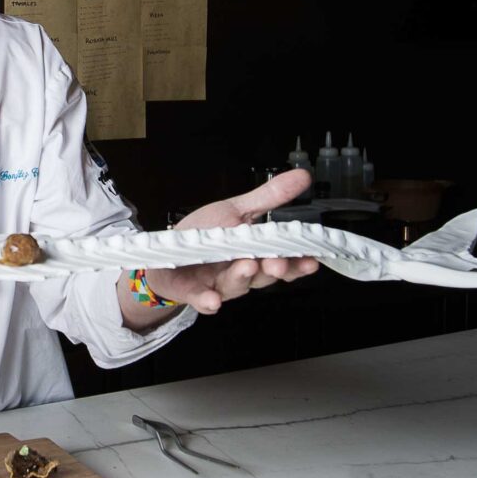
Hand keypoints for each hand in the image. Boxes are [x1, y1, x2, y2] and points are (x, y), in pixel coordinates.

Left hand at [144, 170, 318, 314]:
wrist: (165, 250)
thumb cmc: (203, 233)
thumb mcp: (236, 210)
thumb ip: (269, 198)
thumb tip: (303, 177)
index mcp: (255, 254)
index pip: (283, 261)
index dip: (298, 263)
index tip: (312, 260)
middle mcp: (241, 273)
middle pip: (263, 277)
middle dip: (272, 270)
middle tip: (277, 264)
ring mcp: (218, 284)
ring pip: (235, 286)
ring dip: (242, 278)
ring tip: (247, 266)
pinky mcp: (193, 292)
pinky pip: (202, 299)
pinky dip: (208, 300)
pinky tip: (213, 300)